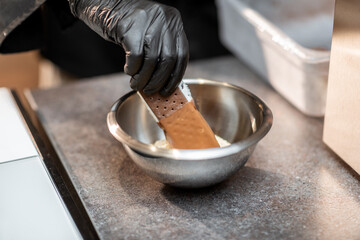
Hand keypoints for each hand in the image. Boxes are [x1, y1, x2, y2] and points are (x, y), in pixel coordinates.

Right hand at [69, 0, 188, 95]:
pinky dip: (132, 69)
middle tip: (150, 90)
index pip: (182, 54)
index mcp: (174, 21)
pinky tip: (128, 70)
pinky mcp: (130, 27)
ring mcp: (147, 21)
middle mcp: (164, 19)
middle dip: (158, 80)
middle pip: (168, 59)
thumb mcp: (152, 32)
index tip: (168, 90)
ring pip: (152, 61)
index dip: (176, 76)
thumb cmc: (129, 24)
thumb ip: (162, 50)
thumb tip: (165, 82)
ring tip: (136, 84)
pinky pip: (135, 57)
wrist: (104, 4)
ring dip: (143, 79)